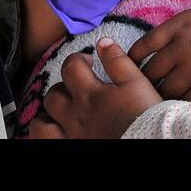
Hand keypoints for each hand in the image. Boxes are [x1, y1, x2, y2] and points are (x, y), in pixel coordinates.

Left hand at [39, 38, 162, 138]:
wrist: (149, 141)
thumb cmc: (144, 114)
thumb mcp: (136, 82)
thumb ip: (118, 61)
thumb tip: (103, 42)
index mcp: (90, 94)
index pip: (70, 67)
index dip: (78, 59)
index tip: (89, 62)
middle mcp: (74, 115)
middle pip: (53, 95)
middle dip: (62, 87)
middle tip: (77, 89)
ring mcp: (70, 135)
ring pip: (41, 125)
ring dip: (46, 116)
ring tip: (58, 114)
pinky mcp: (70, 148)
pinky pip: (46, 142)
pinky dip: (47, 134)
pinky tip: (57, 131)